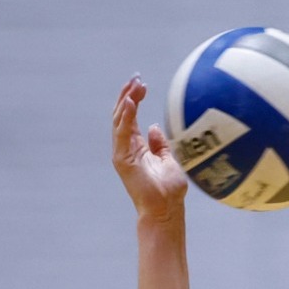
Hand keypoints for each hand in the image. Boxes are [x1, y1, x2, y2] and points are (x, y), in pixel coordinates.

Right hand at [112, 75, 189, 226]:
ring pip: (119, 120)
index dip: (134, 99)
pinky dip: (125, 116)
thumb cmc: (169, 190)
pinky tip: (130, 102)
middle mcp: (126, 147)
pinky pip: (122, 133)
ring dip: (125, 101)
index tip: (141, 83)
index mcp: (136, 146)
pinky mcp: (122, 159)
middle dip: (127, 95)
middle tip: (136, 78)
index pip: (130, 117)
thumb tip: (154, 127)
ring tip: (133, 85)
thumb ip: (160, 144)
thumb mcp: (168, 160)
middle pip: (122, 115)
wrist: (166, 210)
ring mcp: (122, 153)